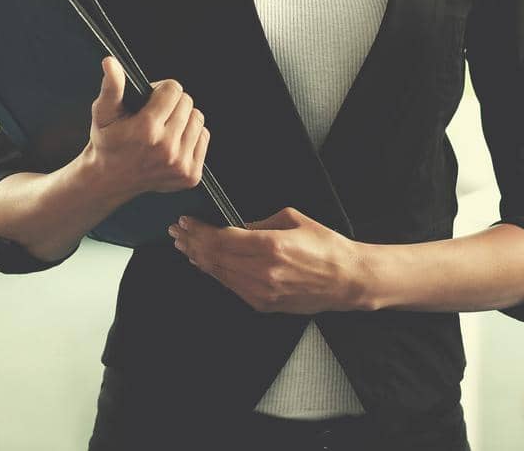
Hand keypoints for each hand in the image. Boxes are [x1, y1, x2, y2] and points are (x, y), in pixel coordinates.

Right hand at [85, 56, 208, 199]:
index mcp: (146, 130)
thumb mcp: (103, 113)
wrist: (110, 180)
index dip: (161, 90)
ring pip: (198, 119)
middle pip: (188, 103)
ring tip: (165, 128)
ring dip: (184, 119)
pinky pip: (204, 137)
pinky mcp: (189, 175)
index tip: (151, 100)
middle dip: (173, 104)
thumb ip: (112, 86)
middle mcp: (166, 149)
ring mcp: (179, 164)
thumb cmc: (107, 143)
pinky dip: (191, 137)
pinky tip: (173, 142)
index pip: (174, 89)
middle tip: (156, 115)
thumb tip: (111, 62)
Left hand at [168, 207, 365, 313]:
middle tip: (177, 232)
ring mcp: (261, 292)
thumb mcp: (292, 219)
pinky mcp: (263, 304)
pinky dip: (215, 274)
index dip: (198, 231)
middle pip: (214, 258)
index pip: (221, 239)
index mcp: (270, 246)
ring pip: (219, 274)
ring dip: (198, 259)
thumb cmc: (325, 246)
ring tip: (184, 247)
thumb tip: (235, 227)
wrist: (346, 280)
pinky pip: (231, 286)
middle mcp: (262, 271)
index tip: (185, 222)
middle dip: (191, 243)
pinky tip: (205, 264)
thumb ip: (259, 223)